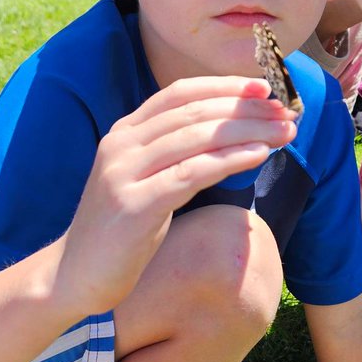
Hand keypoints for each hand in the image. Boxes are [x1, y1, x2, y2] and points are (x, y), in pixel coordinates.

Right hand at [60, 76, 296, 314]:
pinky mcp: (135, 205)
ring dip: (248, 131)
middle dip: (245, 108)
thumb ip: (173, 156)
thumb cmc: (120, 233)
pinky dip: (229, 160)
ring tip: (284, 131)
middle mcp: (122, 145)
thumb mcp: (145, 182)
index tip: (264, 87)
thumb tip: (228, 137)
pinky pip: (191, 174)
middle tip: (286, 110)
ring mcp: (124, 173)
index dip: (224, 86)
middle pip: (194, 112)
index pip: (179, 94)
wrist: (75, 276)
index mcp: (124, 133)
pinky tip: (259, 155)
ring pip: (197, 138)